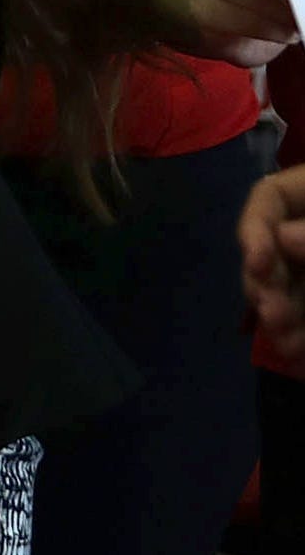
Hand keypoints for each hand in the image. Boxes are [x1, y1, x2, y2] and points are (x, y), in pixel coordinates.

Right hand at [240, 164, 304, 368]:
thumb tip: (281, 235)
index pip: (269, 197)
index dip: (254, 228)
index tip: (255, 264)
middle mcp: (304, 230)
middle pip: (272, 248)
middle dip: (267, 283)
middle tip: (271, 315)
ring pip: (285, 286)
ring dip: (279, 316)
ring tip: (286, 346)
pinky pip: (302, 311)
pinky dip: (299, 333)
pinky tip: (297, 356)